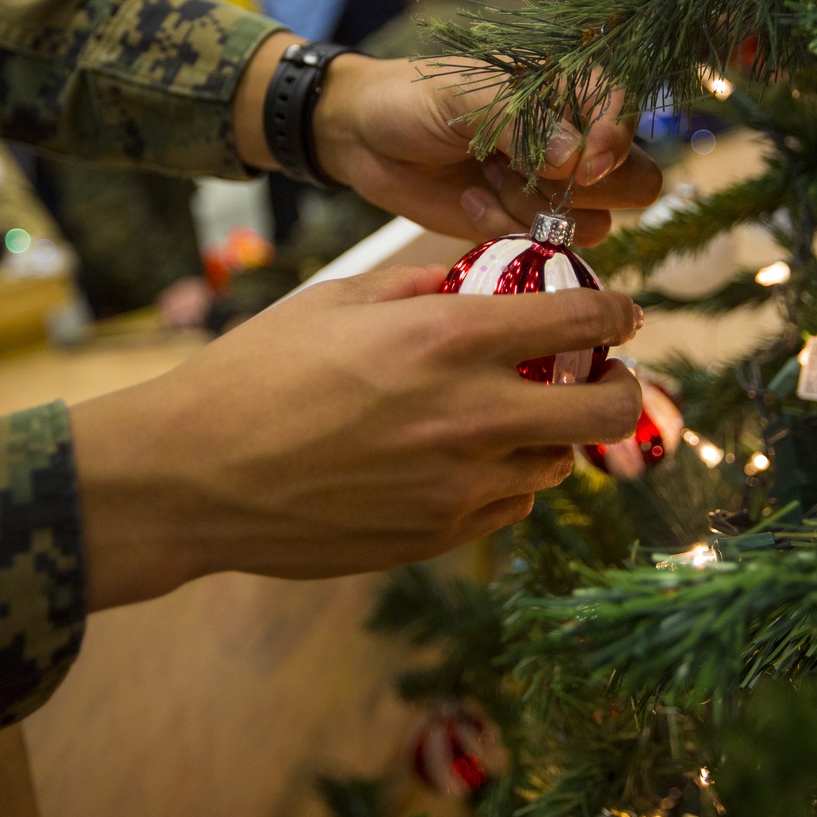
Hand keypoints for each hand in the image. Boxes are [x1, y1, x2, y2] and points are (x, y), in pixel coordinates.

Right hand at [70, 265, 642, 608]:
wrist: (193, 476)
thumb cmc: (254, 373)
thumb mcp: (336, 302)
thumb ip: (419, 287)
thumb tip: (475, 280)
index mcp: (447, 340)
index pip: (578, 319)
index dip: (616, 310)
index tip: (622, 312)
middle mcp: (470, 416)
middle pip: (603, 408)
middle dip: (623, 386)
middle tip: (607, 375)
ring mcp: (458, 487)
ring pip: (556, 466)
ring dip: (554, 436)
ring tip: (520, 417)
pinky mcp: (435, 536)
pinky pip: (506, 507)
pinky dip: (506, 482)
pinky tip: (467, 462)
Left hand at [232, 34, 661, 245]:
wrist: (361, 135)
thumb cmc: (415, 96)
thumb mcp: (466, 96)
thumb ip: (527, 126)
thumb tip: (579, 162)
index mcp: (570, 91)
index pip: (630, 116)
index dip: (615, 142)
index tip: (582, 164)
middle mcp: (575, 141)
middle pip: (636, 181)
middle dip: (585, 190)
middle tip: (536, 179)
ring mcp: (552, 189)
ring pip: (594, 223)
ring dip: (537, 210)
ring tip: (484, 178)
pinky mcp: (523, 225)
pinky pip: (547, 246)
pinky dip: (507, 228)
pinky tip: (468, 197)